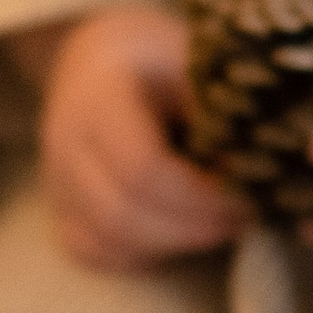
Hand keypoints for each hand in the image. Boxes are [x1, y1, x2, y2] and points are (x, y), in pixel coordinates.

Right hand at [22, 6, 249, 273]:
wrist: (94, 58)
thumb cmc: (153, 57)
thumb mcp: (191, 61)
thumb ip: (217, 112)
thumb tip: (257, 169)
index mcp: (96, 96)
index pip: (141, 168)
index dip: (200, 195)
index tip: (247, 192)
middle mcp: (63, 144)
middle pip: (121, 215)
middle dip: (193, 228)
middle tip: (246, 216)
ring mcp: (55, 181)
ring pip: (106, 241)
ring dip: (172, 244)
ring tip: (222, 225)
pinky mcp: (60, 210)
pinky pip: (94, 251)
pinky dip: (143, 254)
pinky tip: (181, 232)